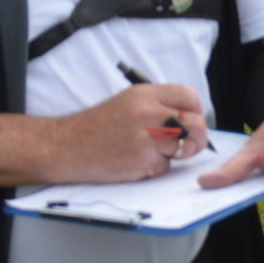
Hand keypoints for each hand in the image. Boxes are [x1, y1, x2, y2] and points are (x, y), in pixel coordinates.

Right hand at [48, 83, 207, 181]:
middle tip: (188, 143)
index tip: (190, 121)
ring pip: (185, 147)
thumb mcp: (128, 102)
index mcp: (146, 94)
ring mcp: (145, 138)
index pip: (190, 96)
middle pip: (196, 123)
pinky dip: (156, 168)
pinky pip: (165, 166)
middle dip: (198, 137)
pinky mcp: (141, 161)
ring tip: (157, 153)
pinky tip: (137, 162)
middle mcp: (148, 113)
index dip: (196, 111)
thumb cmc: (97, 126)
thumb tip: (190, 117)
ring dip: (177, 154)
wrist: (65, 146)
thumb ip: (158, 105)